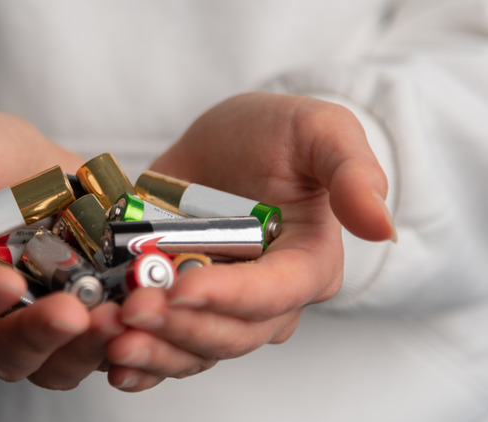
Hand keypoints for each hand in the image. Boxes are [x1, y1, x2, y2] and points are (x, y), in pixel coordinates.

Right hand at [0, 107, 123, 388]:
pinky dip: (125, 332)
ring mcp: (38, 320)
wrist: (20, 154)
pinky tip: (147, 309)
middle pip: (5, 355)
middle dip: (39, 337)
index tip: (4, 279)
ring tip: (118, 318)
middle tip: (73, 312)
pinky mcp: (84, 310)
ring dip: (88, 347)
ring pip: (58, 361)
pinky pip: (104, 339)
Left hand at [104, 92, 395, 390]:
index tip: (184, 285)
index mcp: (307, 263)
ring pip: (196, 350)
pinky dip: (140, 362)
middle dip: (181, 325)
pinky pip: (166, 350)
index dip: (231, 295)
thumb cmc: (275, 134)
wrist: (222, 143)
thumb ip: (351, 170)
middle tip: (133, 309)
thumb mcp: (317, 130)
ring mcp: (220, 308)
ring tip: (112, 336)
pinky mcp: (180, 308)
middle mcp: (266, 299)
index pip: (275, 293)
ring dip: (154, 350)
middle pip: (231, 333)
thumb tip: (381, 223)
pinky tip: (111, 362)